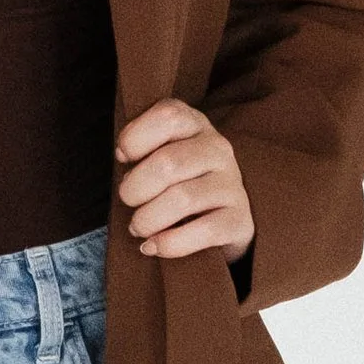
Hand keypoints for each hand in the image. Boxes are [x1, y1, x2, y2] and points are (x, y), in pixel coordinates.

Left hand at [114, 100, 252, 263]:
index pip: (169, 116)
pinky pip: (205, 231)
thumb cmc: (177, 181)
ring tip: (138, 227)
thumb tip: (123, 158)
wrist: (222, 218)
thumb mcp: (159, 154)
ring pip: (183, 198)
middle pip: (169, 162)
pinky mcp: (240, 220)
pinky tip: (152, 246)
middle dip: (136, 188)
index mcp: (196, 125)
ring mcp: (232, 184)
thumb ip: (141, 149)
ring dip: (148, 218)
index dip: (135, 137)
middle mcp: (218, 150)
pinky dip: (170, 243)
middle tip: (128, 200)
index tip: (123, 157)